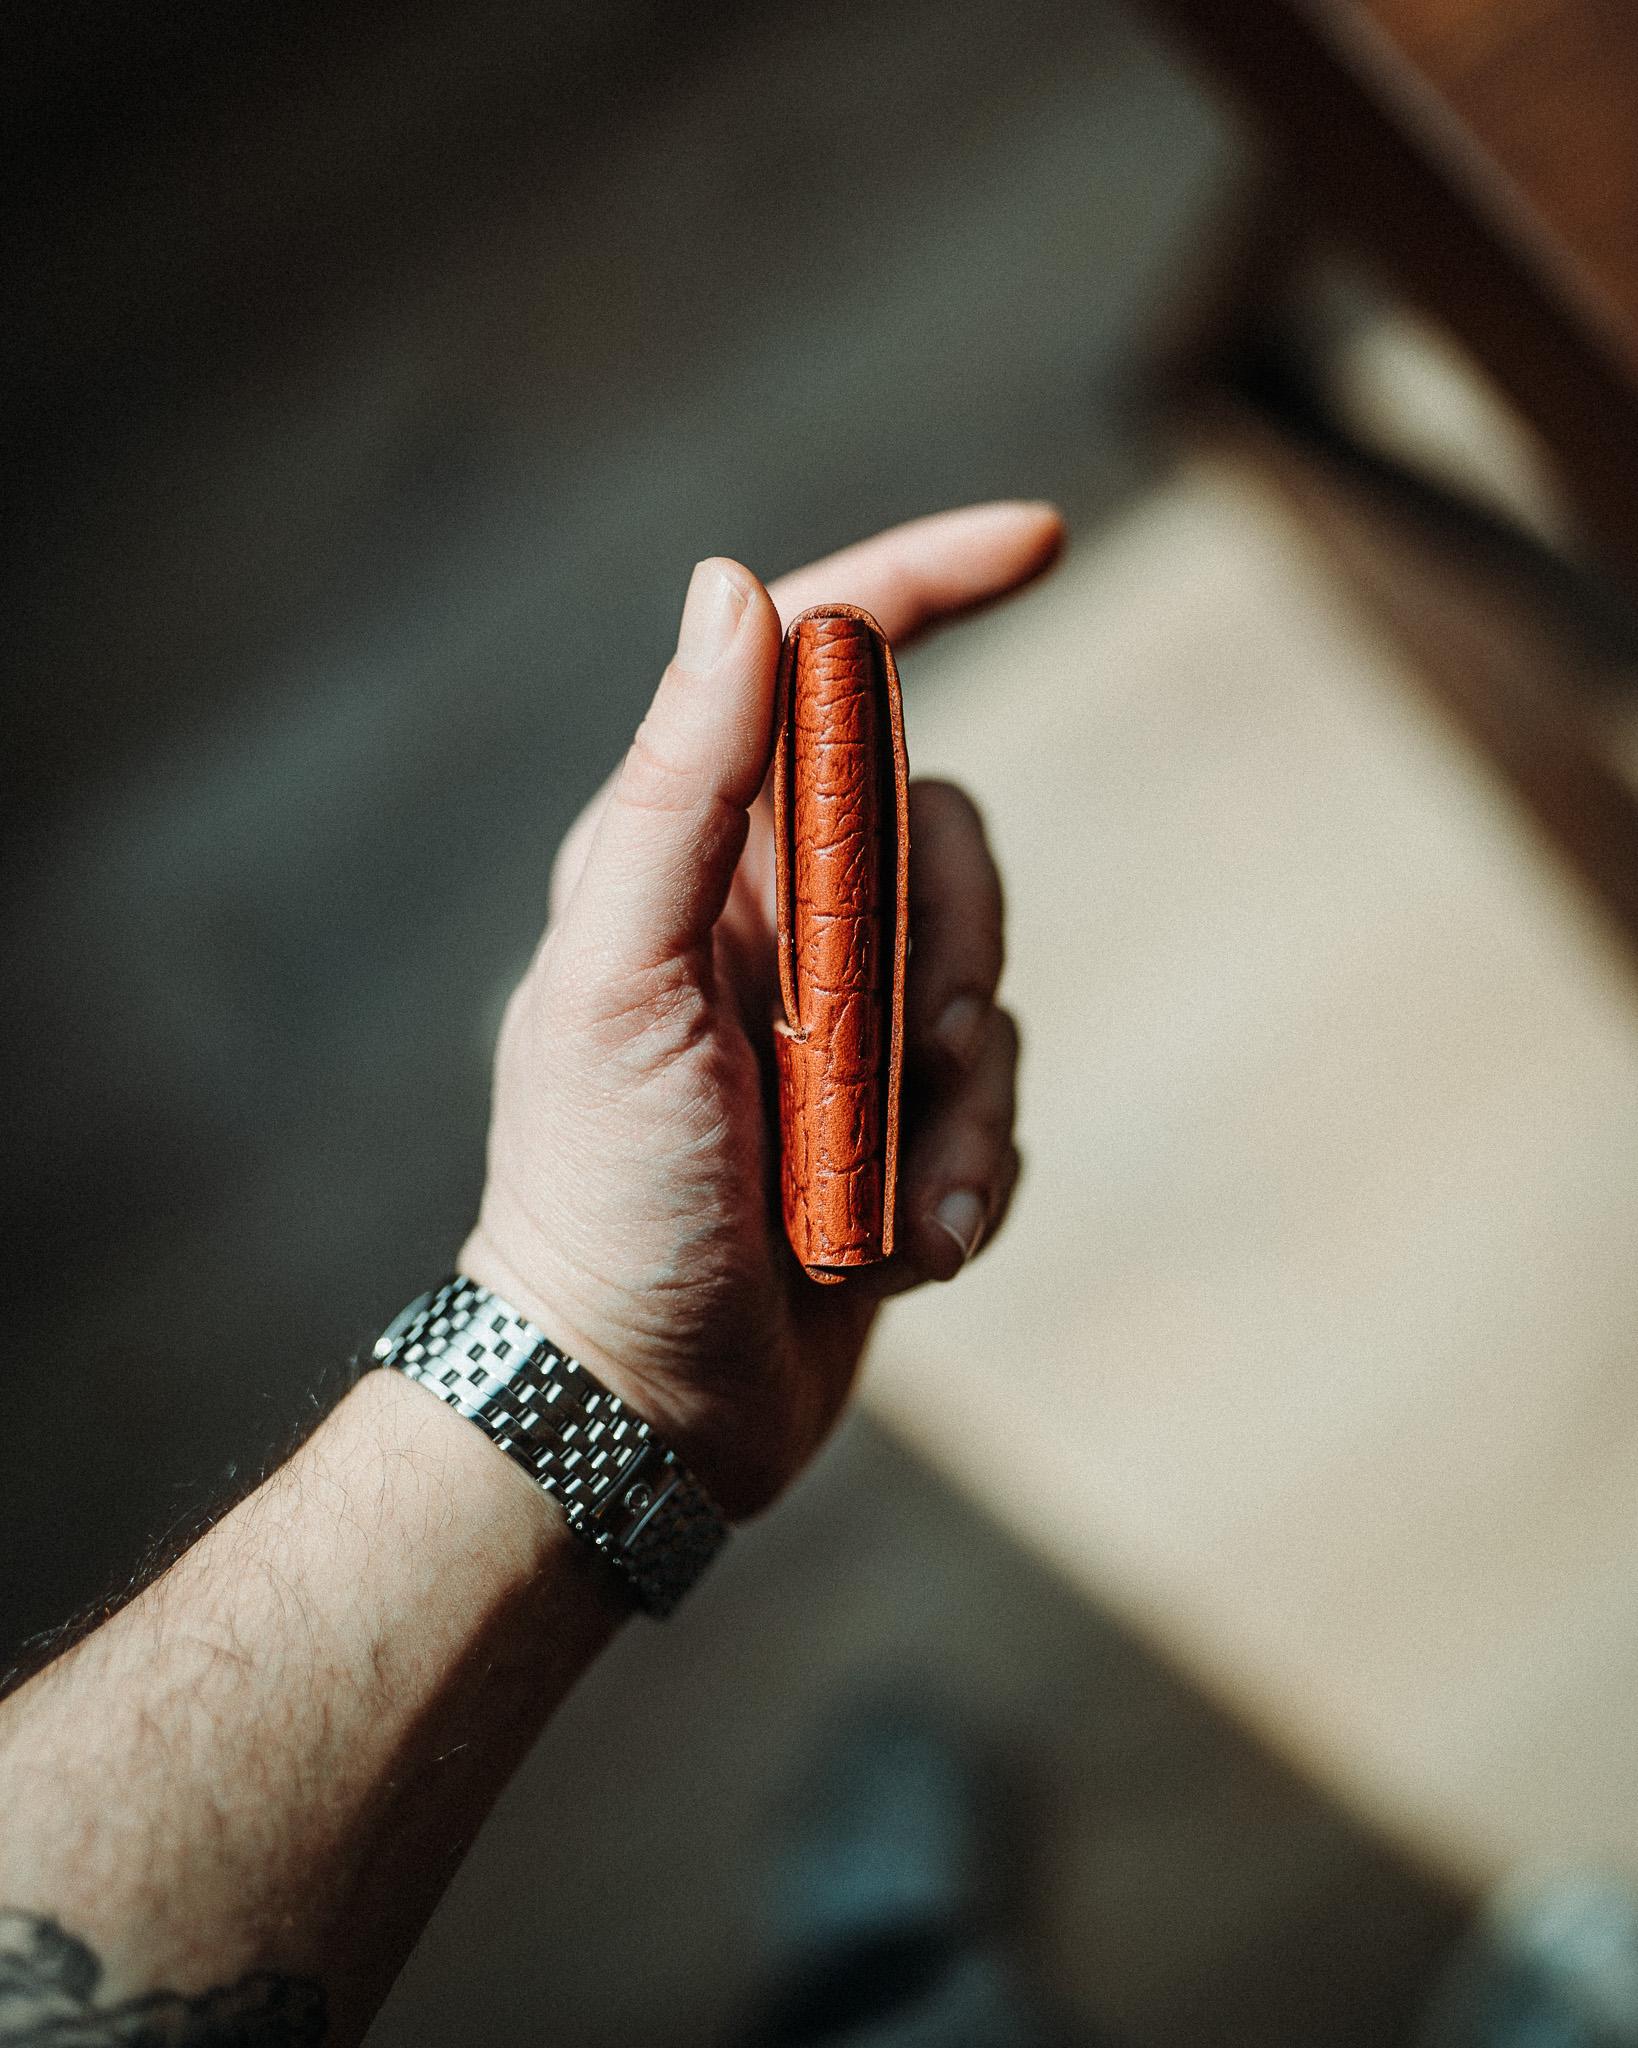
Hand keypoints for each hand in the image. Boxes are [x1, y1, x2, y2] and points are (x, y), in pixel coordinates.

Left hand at [462, 503, 1062, 1515]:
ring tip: (891, 1210)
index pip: (822, 675)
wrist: (633, 1400)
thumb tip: (737, 590)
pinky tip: (904, 1251)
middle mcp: (777, 921)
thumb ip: (680, 788)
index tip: (1042, 538)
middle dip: (954, 939)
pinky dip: (970, 1178)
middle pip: (943, 837)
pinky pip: (998, 1107)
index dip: (924, 583)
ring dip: (959, 1106)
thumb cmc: (603, 1191)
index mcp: (699, 857)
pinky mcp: (895, 1127)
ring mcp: (842, 1030)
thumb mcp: (624, 978)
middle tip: (908, 1048)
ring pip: (988, 983)